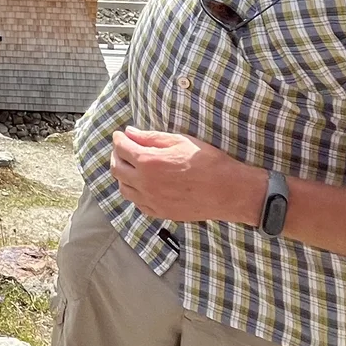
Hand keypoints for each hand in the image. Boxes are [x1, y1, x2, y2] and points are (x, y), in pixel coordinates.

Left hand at [109, 127, 263, 224]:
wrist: (228, 191)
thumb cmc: (207, 161)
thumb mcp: (180, 141)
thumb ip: (151, 137)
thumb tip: (130, 133)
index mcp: (148, 162)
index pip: (121, 149)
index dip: (118, 139)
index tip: (120, 135)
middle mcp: (145, 183)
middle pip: (117, 169)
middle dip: (117, 156)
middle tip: (122, 149)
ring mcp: (151, 201)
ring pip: (124, 189)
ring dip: (123, 175)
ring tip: (130, 167)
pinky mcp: (160, 213)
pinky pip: (137, 204)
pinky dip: (134, 192)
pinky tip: (142, 186)